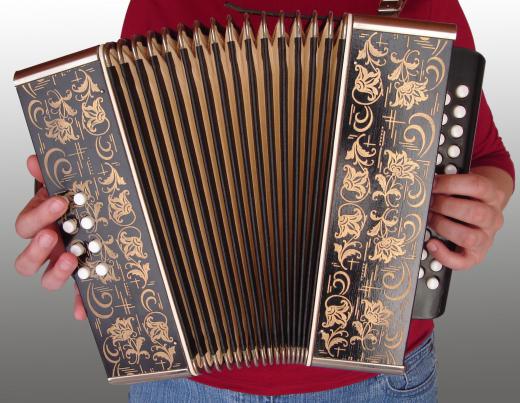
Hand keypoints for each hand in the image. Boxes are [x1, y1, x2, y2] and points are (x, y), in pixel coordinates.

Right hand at [15, 155, 86, 319]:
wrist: (97, 212)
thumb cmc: (78, 202)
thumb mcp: (66, 186)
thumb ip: (50, 175)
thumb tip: (35, 160)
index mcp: (40, 226)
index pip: (26, 226)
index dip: (38, 216)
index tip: (58, 201)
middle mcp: (47, 249)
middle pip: (26, 261)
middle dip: (37, 250)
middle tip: (53, 235)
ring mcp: (63, 264)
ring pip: (47, 280)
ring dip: (55, 274)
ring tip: (71, 260)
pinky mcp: (82, 277)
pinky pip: (77, 294)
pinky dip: (79, 303)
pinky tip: (83, 309)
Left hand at [426, 168, 510, 270]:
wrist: (481, 212)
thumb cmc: (466, 198)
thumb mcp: (463, 184)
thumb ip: (450, 181)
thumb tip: (426, 177)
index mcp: (491, 195)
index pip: (476, 185)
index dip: (451, 183)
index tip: (432, 183)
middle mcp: (492, 217)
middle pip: (474, 212)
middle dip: (445, 206)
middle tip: (428, 203)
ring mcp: (485, 238)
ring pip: (469, 237)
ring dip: (444, 227)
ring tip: (428, 219)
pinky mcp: (475, 255)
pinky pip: (462, 261)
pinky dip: (443, 255)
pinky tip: (431, 243)